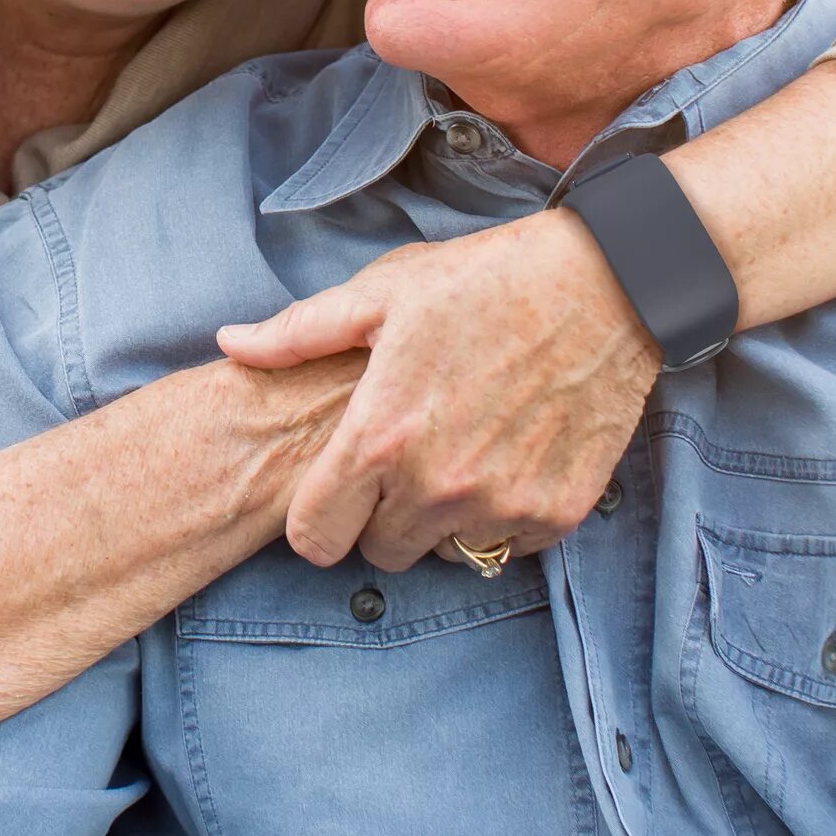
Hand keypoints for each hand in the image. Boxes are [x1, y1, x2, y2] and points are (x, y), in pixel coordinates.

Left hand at [216, 208, 661, 572]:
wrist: (605, 283)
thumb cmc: (483, 281)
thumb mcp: (381, 294)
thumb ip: (298, 333)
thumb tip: (229, 344)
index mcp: (379, 438)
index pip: (314, 539)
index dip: (318, 516)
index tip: (339, 488)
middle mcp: (436, 486)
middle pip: (379, 553)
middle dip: (382, 515)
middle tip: (407, 456)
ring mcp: (501, 505)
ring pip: (443, 554)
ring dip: (442, 518)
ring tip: (459, 450)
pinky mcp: (557, 512)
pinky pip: (507, 545)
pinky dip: (502, 515)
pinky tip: (508, 456)